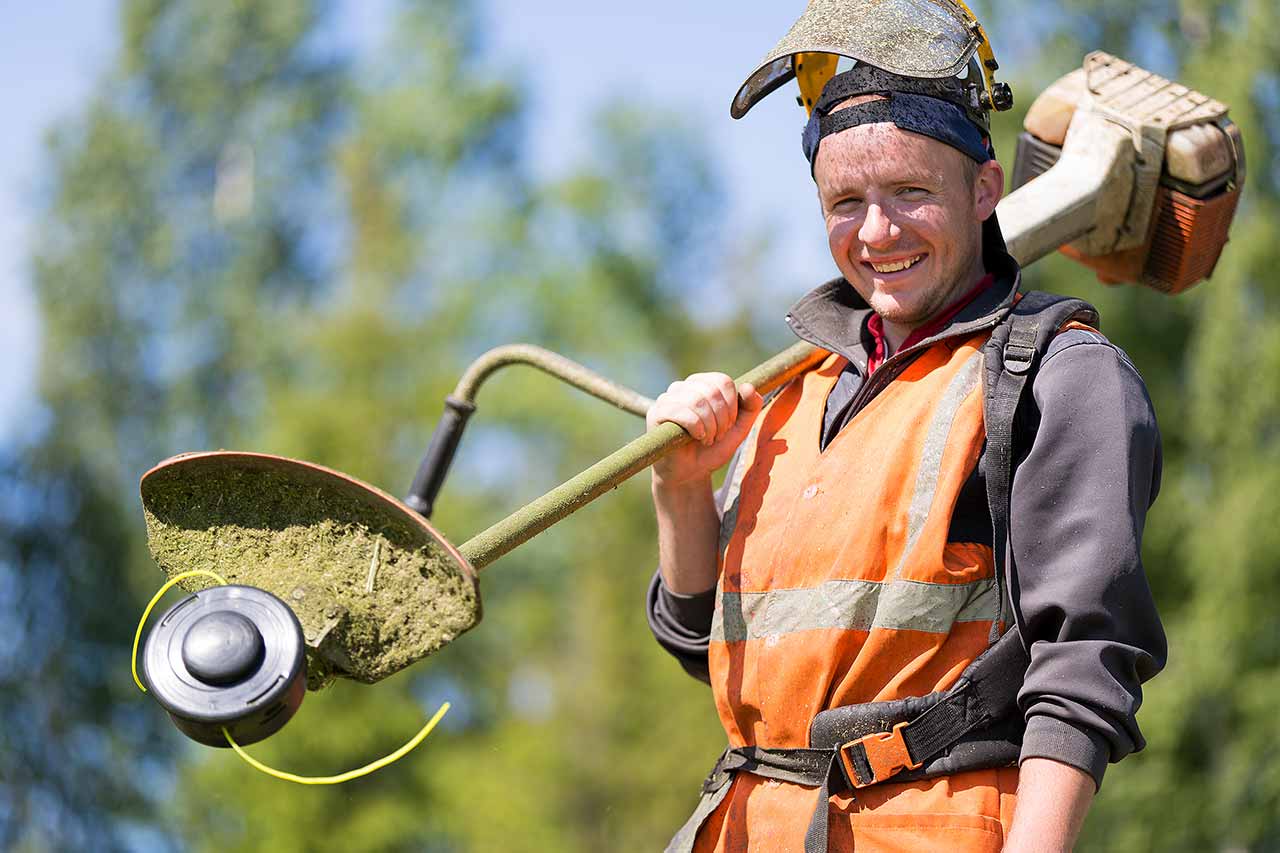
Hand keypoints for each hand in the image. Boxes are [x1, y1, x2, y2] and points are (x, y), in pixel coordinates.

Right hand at [647, 373, 763, 488]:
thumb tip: (747, 387)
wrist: (689, 473)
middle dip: (721, 418)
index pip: (722, 381)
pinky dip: (695, 427)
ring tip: (707, 439)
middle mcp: (683, 387)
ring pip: (697, 401)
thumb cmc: (711, 449)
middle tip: (718, 436)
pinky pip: (681, 411)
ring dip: (709, 426)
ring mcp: (668, 398)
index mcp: (702, 384)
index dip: (732, 405)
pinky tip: (696, 437)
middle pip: (711, 391)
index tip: (729, 425)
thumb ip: (750, 408)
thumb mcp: (738, 430)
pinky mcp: (656, 412)